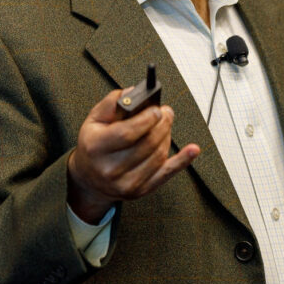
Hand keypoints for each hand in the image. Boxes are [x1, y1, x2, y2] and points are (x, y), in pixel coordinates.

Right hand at [66, 89, 199, 222]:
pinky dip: (182, 160)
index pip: (127, 133)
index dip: (147, 119)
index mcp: (95, 148)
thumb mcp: (94, 120)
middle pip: (147, 144)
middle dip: (162, 124)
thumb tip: (136, 93)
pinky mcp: (140, 191)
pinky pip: (166, 174)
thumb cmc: (94, 144)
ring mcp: (126, 184)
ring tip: (165, 125)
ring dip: (167, 135)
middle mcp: (109, 169)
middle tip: (166, 112)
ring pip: (158, 155)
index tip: (157, 109)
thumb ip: (113, 102)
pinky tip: (193, 149)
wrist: (90, 180)